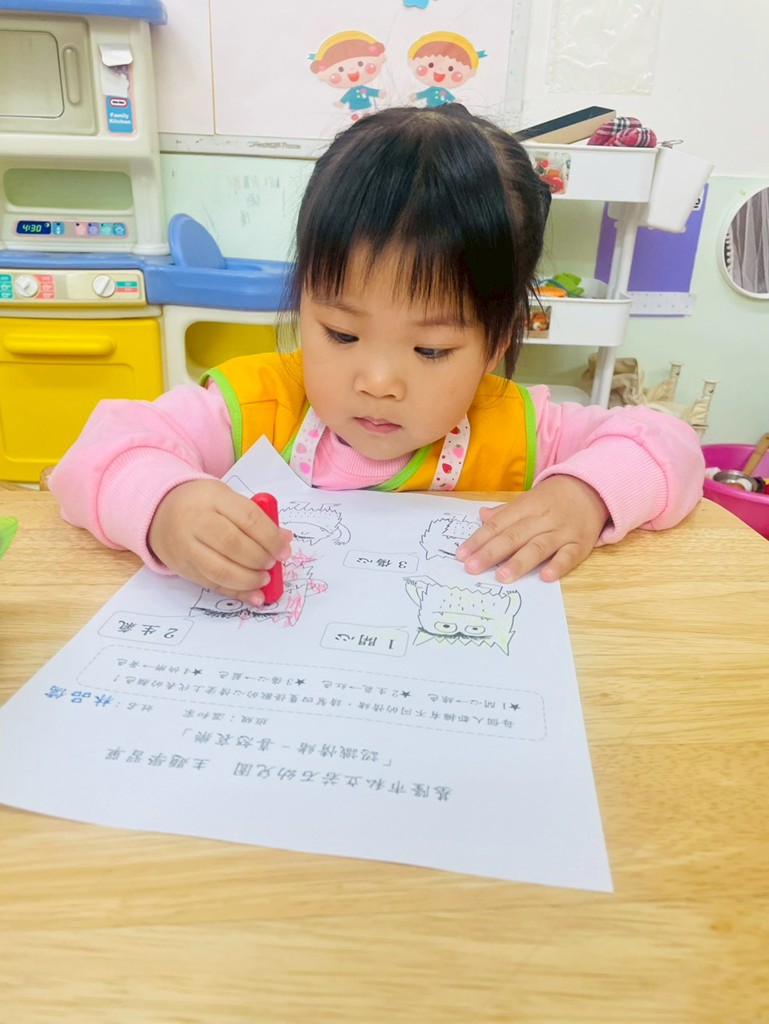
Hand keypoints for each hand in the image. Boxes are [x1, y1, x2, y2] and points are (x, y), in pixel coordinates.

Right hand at [148, 479, 292, 604]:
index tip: (284, 551)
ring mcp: (186, 546)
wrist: (159, 510)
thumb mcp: (228, 499)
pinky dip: (236, 593)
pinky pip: (212, 584)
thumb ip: (256, 518)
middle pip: (233, 545)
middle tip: (273, 564)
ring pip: (221, 570)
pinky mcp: (182, 567)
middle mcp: (196, 521)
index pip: (248, 518)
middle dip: (260, 559)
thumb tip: (285, 540)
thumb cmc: (203, 504)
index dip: (271, 538)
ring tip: (264, 579)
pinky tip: (254, 596)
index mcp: (214, 498)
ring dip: (249, 579)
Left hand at [455, 476, 608, 582]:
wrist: (594, 487)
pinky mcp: (580, 544)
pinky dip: (558, 566)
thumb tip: (481, 516)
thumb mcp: (529, 499)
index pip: (498, 524)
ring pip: (538, 546)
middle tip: (472, 568)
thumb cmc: (554, 498)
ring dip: (520, 562)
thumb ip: (506, 511)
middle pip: (513, 536)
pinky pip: (569, 556)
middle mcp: (542, 518)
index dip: (478, 540)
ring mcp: (562, 531)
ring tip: (502, 576)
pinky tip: (545, 577)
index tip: (461, 555)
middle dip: (491, 553)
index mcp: (526, 506)